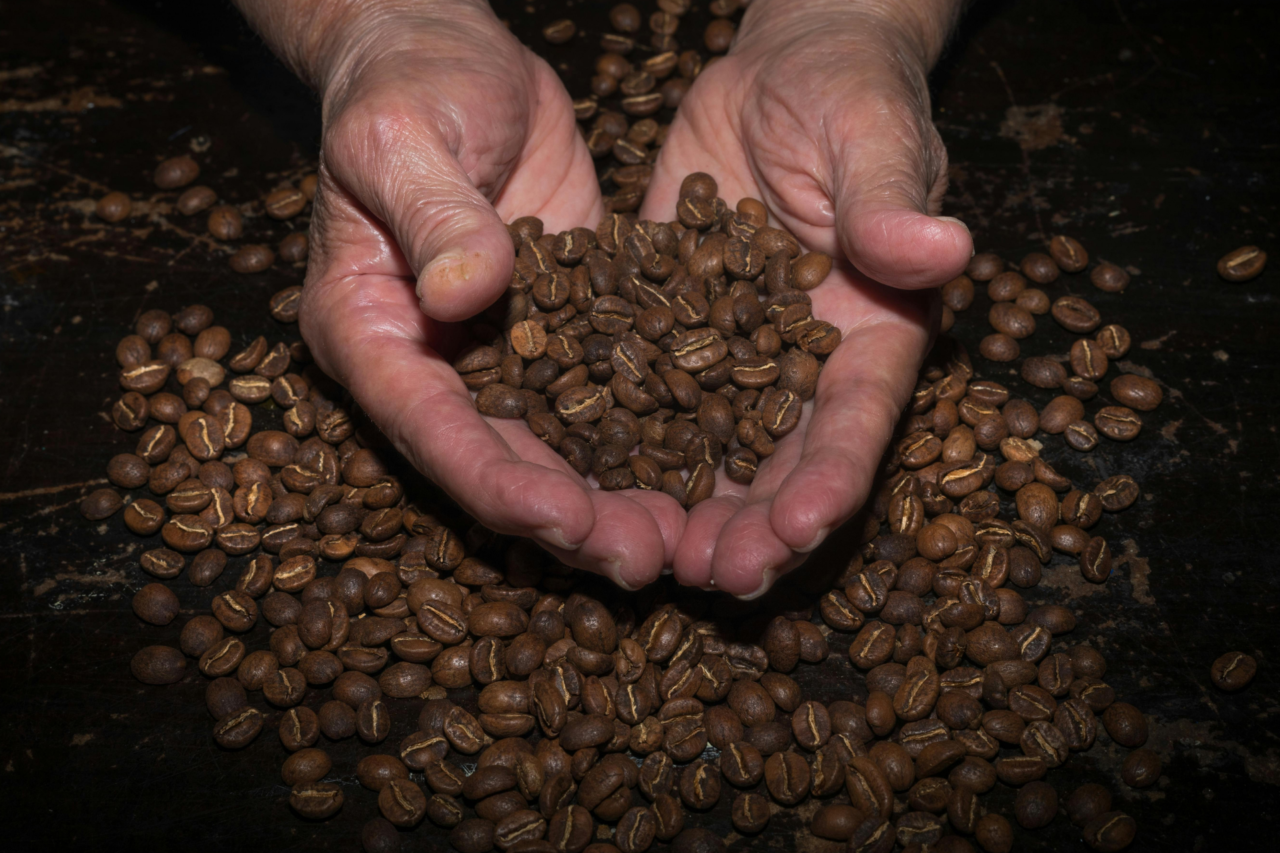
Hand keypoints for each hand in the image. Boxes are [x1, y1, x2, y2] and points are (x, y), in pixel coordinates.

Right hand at [250, 0, 684, 587]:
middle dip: (570, 519)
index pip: (428, 426)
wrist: (444, 52)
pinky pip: (597, 398)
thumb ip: (434, 216)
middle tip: (647, 560)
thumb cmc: (406, 83)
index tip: (566, 517)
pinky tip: (701, 469)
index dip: (496, 480)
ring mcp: (491, 354)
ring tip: (685, 541)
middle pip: (495, 462)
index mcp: (367, 329)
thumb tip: (462, 296)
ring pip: (552, 448)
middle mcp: (426, 363)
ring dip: (614, 498)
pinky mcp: (552, 329)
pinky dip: (641, 438)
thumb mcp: (405, 136)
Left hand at [641, 0, 972, 596]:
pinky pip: (643, 396)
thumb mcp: (873, 137)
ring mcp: (734, 356)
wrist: (781, 76)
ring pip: (709, 451)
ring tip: (646, 556)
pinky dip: (619, 444)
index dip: (830, 481)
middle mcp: (803, 364)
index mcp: (871, 333)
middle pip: (780, 464)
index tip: (799, 528)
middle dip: (751, 528)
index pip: (856, 422)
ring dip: (682, 509)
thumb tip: (942, 246)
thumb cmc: (849, 95)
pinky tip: (581, 483)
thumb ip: (891, 198)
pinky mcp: (672, 330)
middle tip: (712, 576)